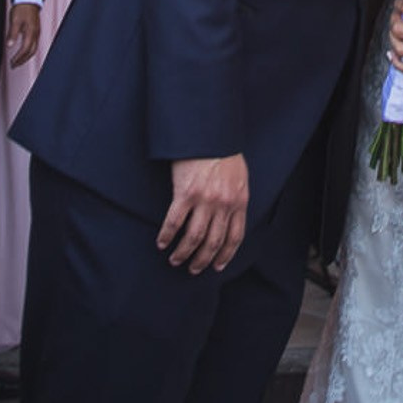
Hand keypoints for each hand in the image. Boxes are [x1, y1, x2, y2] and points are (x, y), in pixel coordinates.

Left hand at [5, 0, 40, 68]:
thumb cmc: (22, 8)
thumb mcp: (15, 21)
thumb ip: (12, 34)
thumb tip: (9, 46)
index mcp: (31, 32)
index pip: (25, 49)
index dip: (18, 58)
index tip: (12, 63)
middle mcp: (36, 34)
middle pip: (31, 52)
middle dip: (23, 60)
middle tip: (14, 65)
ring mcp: (37, 33)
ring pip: (33, 49)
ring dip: (26, 57)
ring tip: (18, 61)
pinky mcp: (36, 31)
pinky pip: (34, 44)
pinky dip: (28, 51)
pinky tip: (23, 51)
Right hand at [159, 154, 247, 274]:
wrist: (209, 133)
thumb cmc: (223, 151)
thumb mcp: (240, 176)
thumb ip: (236, 196)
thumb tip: (230, 214)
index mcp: (239, 201)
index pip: (235, 237)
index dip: (225, 255)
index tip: (217, 266)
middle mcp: (223, 204)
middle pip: (213, 242)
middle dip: (203, 260)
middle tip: (194, 269)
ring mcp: (204, 200)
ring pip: (194, 237)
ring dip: (184, 253)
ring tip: (176, 260)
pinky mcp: (185, 194)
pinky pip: (174, 221)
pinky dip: (167, 235)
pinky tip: (162, 242)